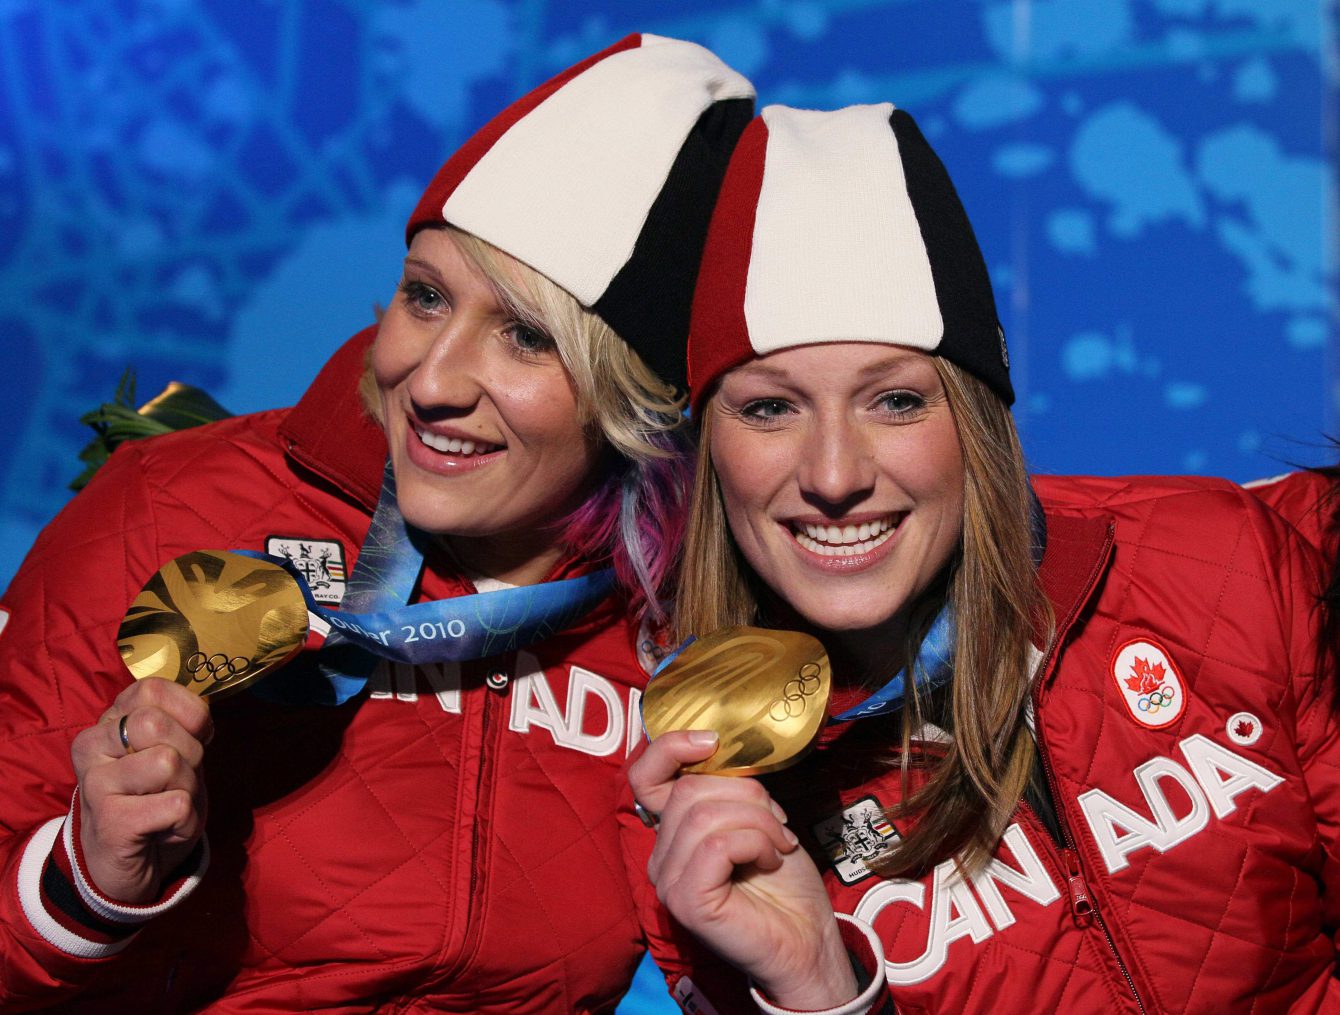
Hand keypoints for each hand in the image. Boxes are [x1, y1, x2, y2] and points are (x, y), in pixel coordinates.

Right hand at [70, 678, 212, 903]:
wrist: (125, 865)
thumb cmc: (155, 799)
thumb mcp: (172, 752)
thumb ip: (180, 725)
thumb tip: (201, 714)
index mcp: (108, 722)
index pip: (152, 689)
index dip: (189, 713)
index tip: (190, 740)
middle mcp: (91, 747)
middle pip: (157, 724)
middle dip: (190, 753)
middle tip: (178, 781)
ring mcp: (95, 785)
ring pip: (168, 762)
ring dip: (188, 790)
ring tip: (167, 807)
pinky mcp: (110, 823)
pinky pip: (177, 805)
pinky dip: (186, 822)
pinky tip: (164, 831)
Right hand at [629, 731, 857, 1009]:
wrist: (808, 940)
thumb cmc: (784, 882)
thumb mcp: (755, 818)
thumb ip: (728, 791)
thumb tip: (719, 752)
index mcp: (672, 832)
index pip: (644, 777)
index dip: (670, 748)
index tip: (712, 741)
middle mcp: (660, 856)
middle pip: (689, 791)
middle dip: (747, 795)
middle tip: (778, 824)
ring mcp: (669, 881)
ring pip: (705, 815)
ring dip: (758, 822)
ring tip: (778, 845)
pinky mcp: (686, 901)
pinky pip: (718, 846)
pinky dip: (755, 843)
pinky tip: (770, 861)